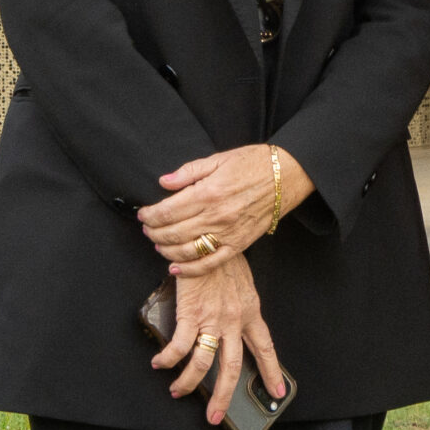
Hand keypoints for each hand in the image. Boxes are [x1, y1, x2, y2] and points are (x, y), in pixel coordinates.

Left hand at [139, 144, 315, 276]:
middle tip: (147, 229)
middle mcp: (216, 216)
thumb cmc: (253, 163)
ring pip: (187, 251)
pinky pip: (210, 263)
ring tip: (158, 244)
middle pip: (173, 233)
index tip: (143, 214)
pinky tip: (175, 268)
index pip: (167, 211)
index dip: (150, 215)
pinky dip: (190, 269)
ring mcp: (228, 233)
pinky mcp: (238, 245)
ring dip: (166, 250)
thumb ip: (189, 172)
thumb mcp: (218, 159)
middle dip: (153, 233)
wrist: (286, 175)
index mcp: (208, 192)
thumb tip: (164, 182)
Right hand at [147, 254, 287, 420]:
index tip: (278, 392)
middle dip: (223, 397)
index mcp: (250, 311)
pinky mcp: (190, 313)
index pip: (265, 347)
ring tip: (178, 391)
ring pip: (203, 364)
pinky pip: (179, 347)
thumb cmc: (222, 255)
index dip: (272, 371)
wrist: (208, 235)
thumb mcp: (240, 282)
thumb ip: (237, 305)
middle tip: (215, 416)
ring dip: (189, 383)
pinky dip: (168, 360)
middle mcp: (234, 319)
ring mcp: (212, 318)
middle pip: (231, 368)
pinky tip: (161, 363)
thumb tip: (227, 323)